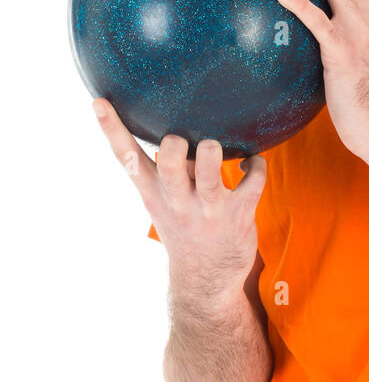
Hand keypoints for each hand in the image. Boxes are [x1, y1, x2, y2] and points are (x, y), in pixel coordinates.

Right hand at [92, 100, 266, 307]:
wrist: (206, 280)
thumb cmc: (185, 228)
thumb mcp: (164, 203)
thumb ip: (167, 168)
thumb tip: (177, 125)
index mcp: (153, 192)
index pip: (125, 158)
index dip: (111, 129)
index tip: (99, 101)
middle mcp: (177, 200)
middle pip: (168, 163)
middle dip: (174, 144)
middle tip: (181, 140)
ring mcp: (208, 209)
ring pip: (210, 170)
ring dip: (212, 151)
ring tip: (215, 148)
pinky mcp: (238, 215)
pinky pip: (252, 181)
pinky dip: (256, 165)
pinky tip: (250, 164)